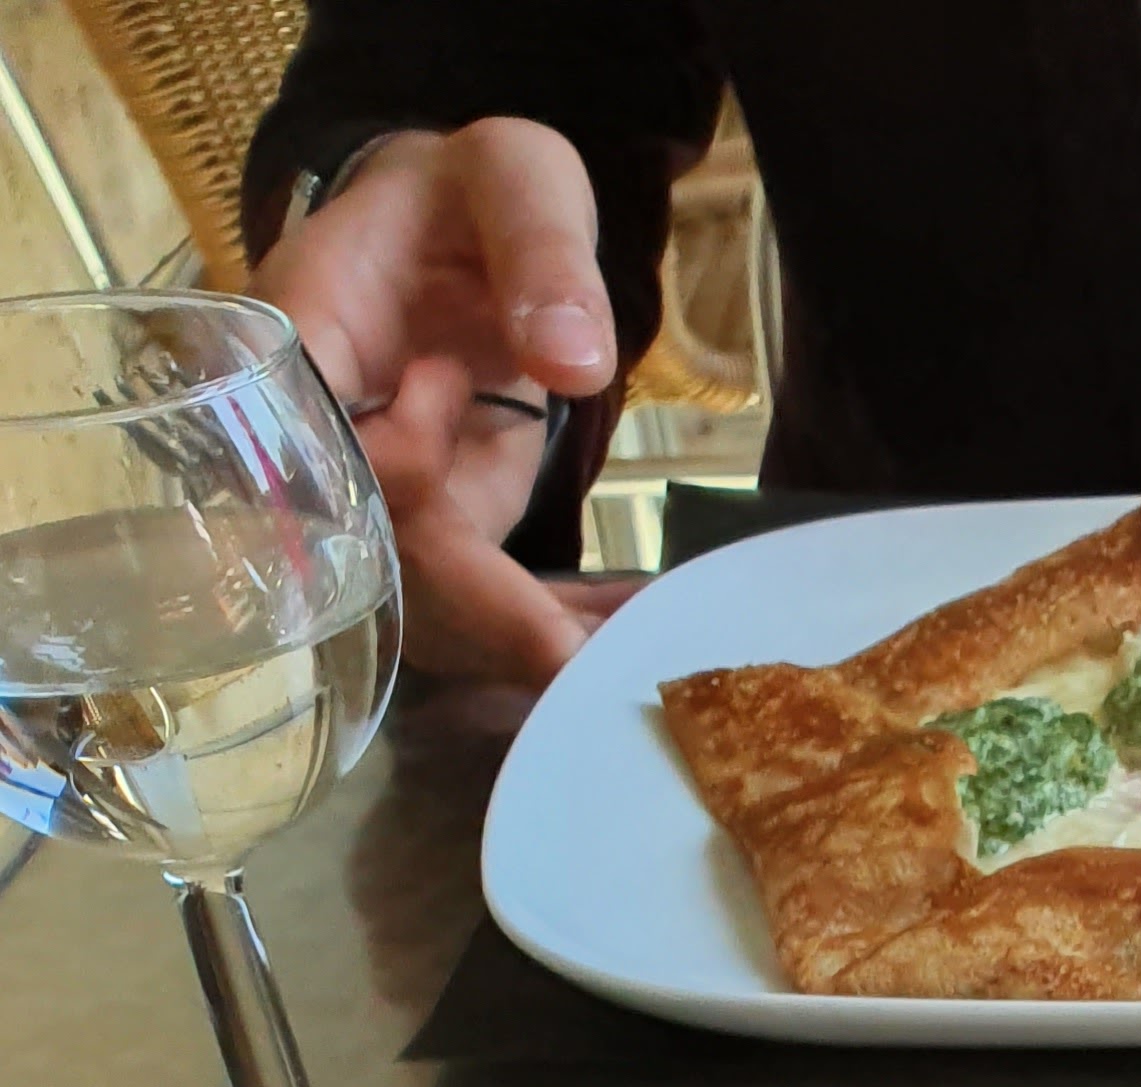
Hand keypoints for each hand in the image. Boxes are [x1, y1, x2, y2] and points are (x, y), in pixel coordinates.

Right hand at [254, 119, 615, 687]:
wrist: (460, 231)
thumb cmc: (473, 191)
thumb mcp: (514, 180)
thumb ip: (539, 250)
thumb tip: (572, 361)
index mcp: (301, 341)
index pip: (310, 440)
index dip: (380, 459)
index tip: (447, 384)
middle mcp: (322, 447)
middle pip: (371, 561)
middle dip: (482, 613)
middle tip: (588, 650)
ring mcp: (379, 506)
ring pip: (428, 612)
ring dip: (529, 645)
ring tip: (637, 649)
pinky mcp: (439, 537)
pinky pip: (485, 610)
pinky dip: (561, 631)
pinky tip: (636, 632)